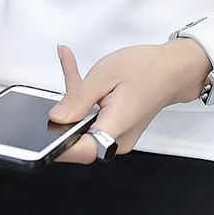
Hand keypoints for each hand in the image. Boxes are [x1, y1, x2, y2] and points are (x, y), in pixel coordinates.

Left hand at [49, 39, 211, 163]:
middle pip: (78, 136)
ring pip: (84, 123)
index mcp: (116, 127)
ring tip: (70, 64)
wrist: (173, 68)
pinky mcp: (116, 128)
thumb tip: (56, 117)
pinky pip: (93, 117)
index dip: (58, 146)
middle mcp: (117, 139)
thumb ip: (79, 96)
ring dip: (75, 98)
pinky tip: (75, 70)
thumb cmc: (148, 68)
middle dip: (65, 110)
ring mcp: (117, 135)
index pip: (81, 150)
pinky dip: (84, 98)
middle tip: (62, 80)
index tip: (40, 135)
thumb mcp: (107, 74)